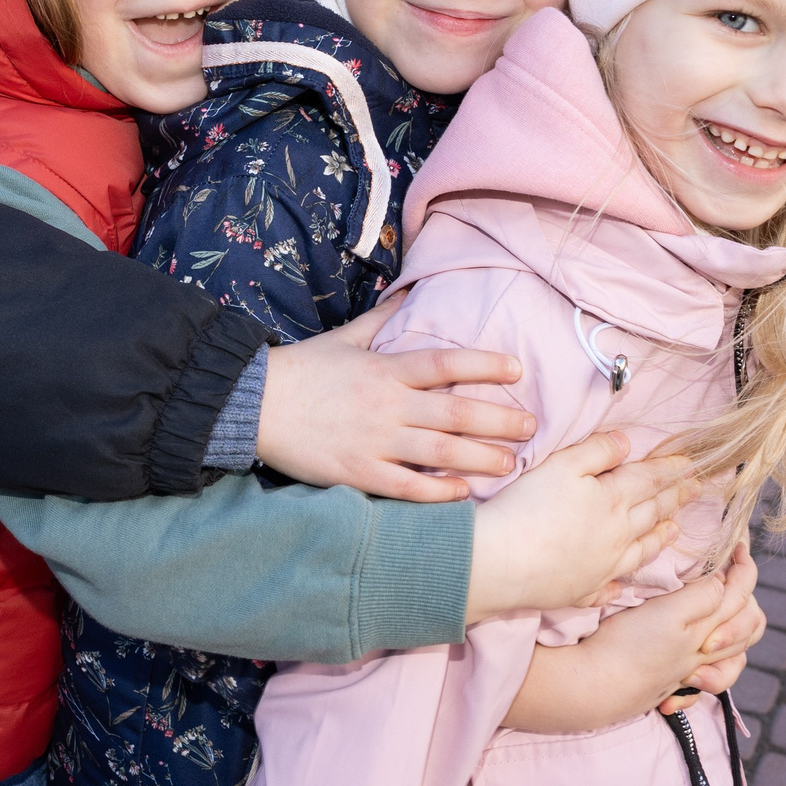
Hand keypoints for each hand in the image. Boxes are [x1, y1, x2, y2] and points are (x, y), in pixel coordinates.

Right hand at [257, 299, 530, 501]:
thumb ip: (380, 321)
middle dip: (500, 419)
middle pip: (456, 410)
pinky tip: (462, 493)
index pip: (446, 362)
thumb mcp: (343, 338)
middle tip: (532, 425)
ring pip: (440, 450)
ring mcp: (374, 440)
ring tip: (511, 462)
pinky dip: (437, 491)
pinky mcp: (357, 472)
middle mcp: (387, 404)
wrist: (253, 404)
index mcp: (386, 369)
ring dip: (481, 456)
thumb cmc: (301, 370)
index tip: (517, 368)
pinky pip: (407, 485)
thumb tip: (406, 291)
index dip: (485, 363)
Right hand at [464, 434, 698, 622]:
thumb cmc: (527, 508)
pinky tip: (621, 584)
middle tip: (698, 490)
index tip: (695, 463)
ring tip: (675, 530)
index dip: (673, 469)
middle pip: (653, 513)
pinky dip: (620, 583)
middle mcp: (617, 536)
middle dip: (676, 498)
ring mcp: (602, 568)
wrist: (500, 563)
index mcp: (612, 500)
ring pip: (641, 551)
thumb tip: (627, 443)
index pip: (650, 480)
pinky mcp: (582, 591)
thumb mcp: (561, 465)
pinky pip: (609, 587)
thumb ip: (597, 451)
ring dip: (661, 538)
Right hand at [501, 569, 731, 733]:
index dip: (744, 564)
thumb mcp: (668, 613)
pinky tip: (702, 657)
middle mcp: (705, 652)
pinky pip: (709, 678)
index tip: (737, 543)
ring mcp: (689, 670)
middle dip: (748, 596)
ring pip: (733, 654)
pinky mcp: (671, 681)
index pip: (742, 593)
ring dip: (737, 632)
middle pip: (748, 625)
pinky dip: (714, 668)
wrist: (595, 686)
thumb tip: (724, 582)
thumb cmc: (627, 646)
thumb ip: (702, 597)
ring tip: (725, 609)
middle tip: (733, 571)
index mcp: (707, 628)